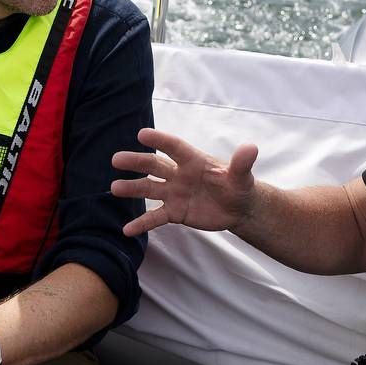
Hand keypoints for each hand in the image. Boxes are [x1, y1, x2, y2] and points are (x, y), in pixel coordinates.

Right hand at [111, 127, 258, 237]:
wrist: (238, 208)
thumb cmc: (239, 186)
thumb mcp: (242, 176)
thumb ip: (242, 163)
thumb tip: (251, 148)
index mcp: (193, 161)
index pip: (174, 147)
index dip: (160, 140)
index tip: (142, 134)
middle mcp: (179, 174)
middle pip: (154, 165)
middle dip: (136, 162)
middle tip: (116, 159)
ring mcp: (174, 193)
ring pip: (150, 189)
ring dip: (132, 189)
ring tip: (114, 188)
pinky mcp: (174, 212)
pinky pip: (155, 217)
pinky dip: (141, 223)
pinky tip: (126, 230)